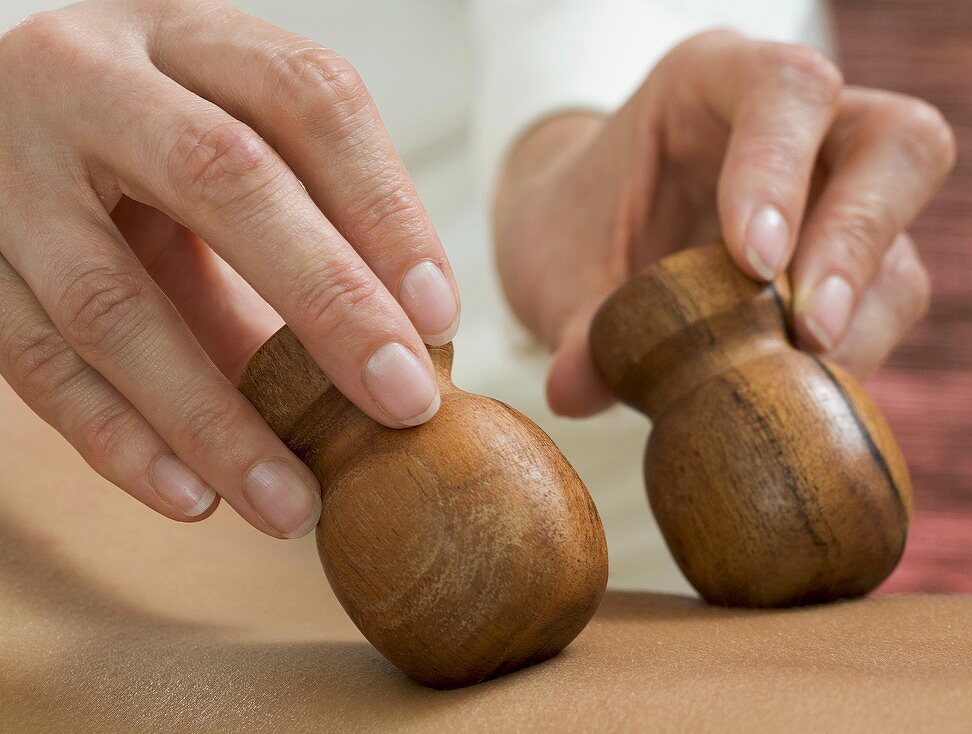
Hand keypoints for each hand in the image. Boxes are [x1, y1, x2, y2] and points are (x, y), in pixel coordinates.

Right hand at [0, 0, 459, 536]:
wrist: (4, 110)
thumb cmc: (158, 134)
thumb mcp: (236, 137)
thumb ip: (313, 223)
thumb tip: (406, 355)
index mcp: (185, 37)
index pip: (308, 100)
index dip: (384, 207)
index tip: (440, 315)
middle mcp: (88, 83)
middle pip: (222, 180)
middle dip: (328, 302)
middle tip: (405, 403)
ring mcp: (7, 173)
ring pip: (113, 304)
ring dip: (214, 419)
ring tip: (295, 506)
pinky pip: (36, 365)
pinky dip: (120, 441)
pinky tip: (194, 499)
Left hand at [494, 30, 954, 416]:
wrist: (589, 248)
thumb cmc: (576, 230)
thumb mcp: (557, 266)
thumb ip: (573, 323)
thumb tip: (573, 389)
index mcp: (714, 82)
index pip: (786, 88)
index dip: (781, 168)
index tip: (753, 263)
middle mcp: (803, 126)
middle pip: (896, 141)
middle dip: (858, 237)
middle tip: (806, 328)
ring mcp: (840, 196)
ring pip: (903, 236)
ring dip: (862, 315)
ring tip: (796, 377)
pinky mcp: (858, 266)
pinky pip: (889, 304)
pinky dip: (853, 353)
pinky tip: (794, 390)